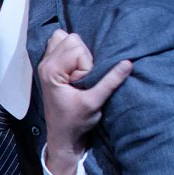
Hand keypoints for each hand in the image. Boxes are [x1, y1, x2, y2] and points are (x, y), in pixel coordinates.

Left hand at [38, 30, 132, 174]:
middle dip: (83, 56)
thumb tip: (128, 63)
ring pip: (66, 38)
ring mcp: (46, 63)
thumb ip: (110, 81)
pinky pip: (62, 45)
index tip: (84, 83)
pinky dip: (72, 51)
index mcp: (51, 70)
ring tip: (80, 75)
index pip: (76, 47)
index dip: (87, 64)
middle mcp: (45, 63)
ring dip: (78, 53)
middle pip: (71, 38)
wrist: (63, 135)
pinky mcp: (52, 66)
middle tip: (83, 78)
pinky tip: (76, 68)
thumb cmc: (74, 121)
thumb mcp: (95, 102)